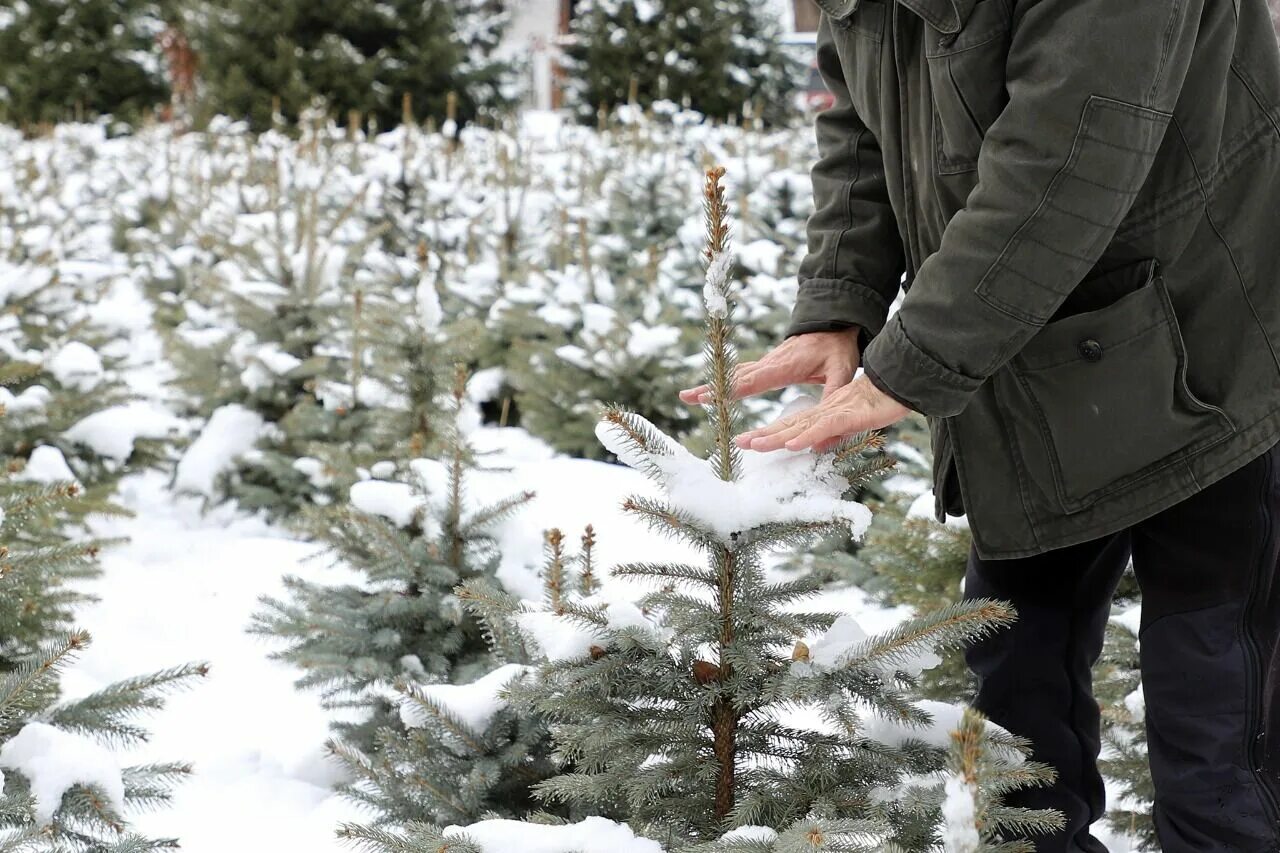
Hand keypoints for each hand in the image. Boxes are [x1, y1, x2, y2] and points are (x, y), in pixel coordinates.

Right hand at [678, 327, 861, 405]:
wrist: (835, 322)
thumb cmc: (838, 347)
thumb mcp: (841, 370)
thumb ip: (833, 393)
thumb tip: (827, 420)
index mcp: (783, 367)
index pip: (751, 381)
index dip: (729, 389)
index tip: (708, 396)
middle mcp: (770, 363)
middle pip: (734, 377)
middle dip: (710, 387)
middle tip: (685, 397)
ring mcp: (767, 362)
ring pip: (735, 374)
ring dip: (712, 384)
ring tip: (688, 395)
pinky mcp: (768, 364)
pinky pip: (742, 373)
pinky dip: (724, 380)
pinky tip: (713, 388)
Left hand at [732, 374, 910, 452]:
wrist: (900, 382)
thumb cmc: (878, 402)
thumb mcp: (852, 423)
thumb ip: (834, 434)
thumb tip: (816, 447)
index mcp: (821, 415)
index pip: (791, 426)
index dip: (770, 433)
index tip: (748, 441)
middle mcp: (822, 413)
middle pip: (788, 426)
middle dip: (763, 435)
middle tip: (739, 443)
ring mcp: (833, 413)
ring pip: (800, 426)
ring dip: (777, 436)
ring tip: (755, 444)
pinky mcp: (847, 415)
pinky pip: (824, 427)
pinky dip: (807, 436)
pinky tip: (793, 444)